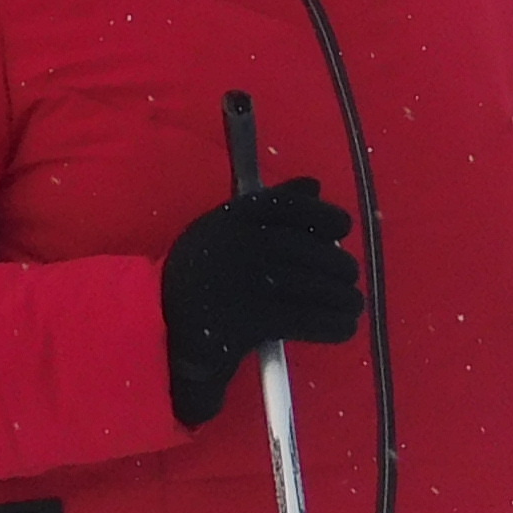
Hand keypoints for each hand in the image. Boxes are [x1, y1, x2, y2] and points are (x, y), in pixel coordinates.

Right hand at [161, 177, 362, 424]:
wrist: (160, 319)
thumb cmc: (200, 272)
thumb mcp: (225, 225)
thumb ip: (271, 204)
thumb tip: (314, 184)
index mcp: (235, 216)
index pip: (293, 207)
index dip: (326, 216)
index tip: (343, 228)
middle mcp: (245, 244)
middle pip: (312, 251)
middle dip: (340, 267)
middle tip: (349, 278)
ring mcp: (250, 282)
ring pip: (317, 287)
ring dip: (344, 299)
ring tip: (352, 306)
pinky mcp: (254, 319)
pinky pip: (309, 319)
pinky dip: (334, 324)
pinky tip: (343, 327)